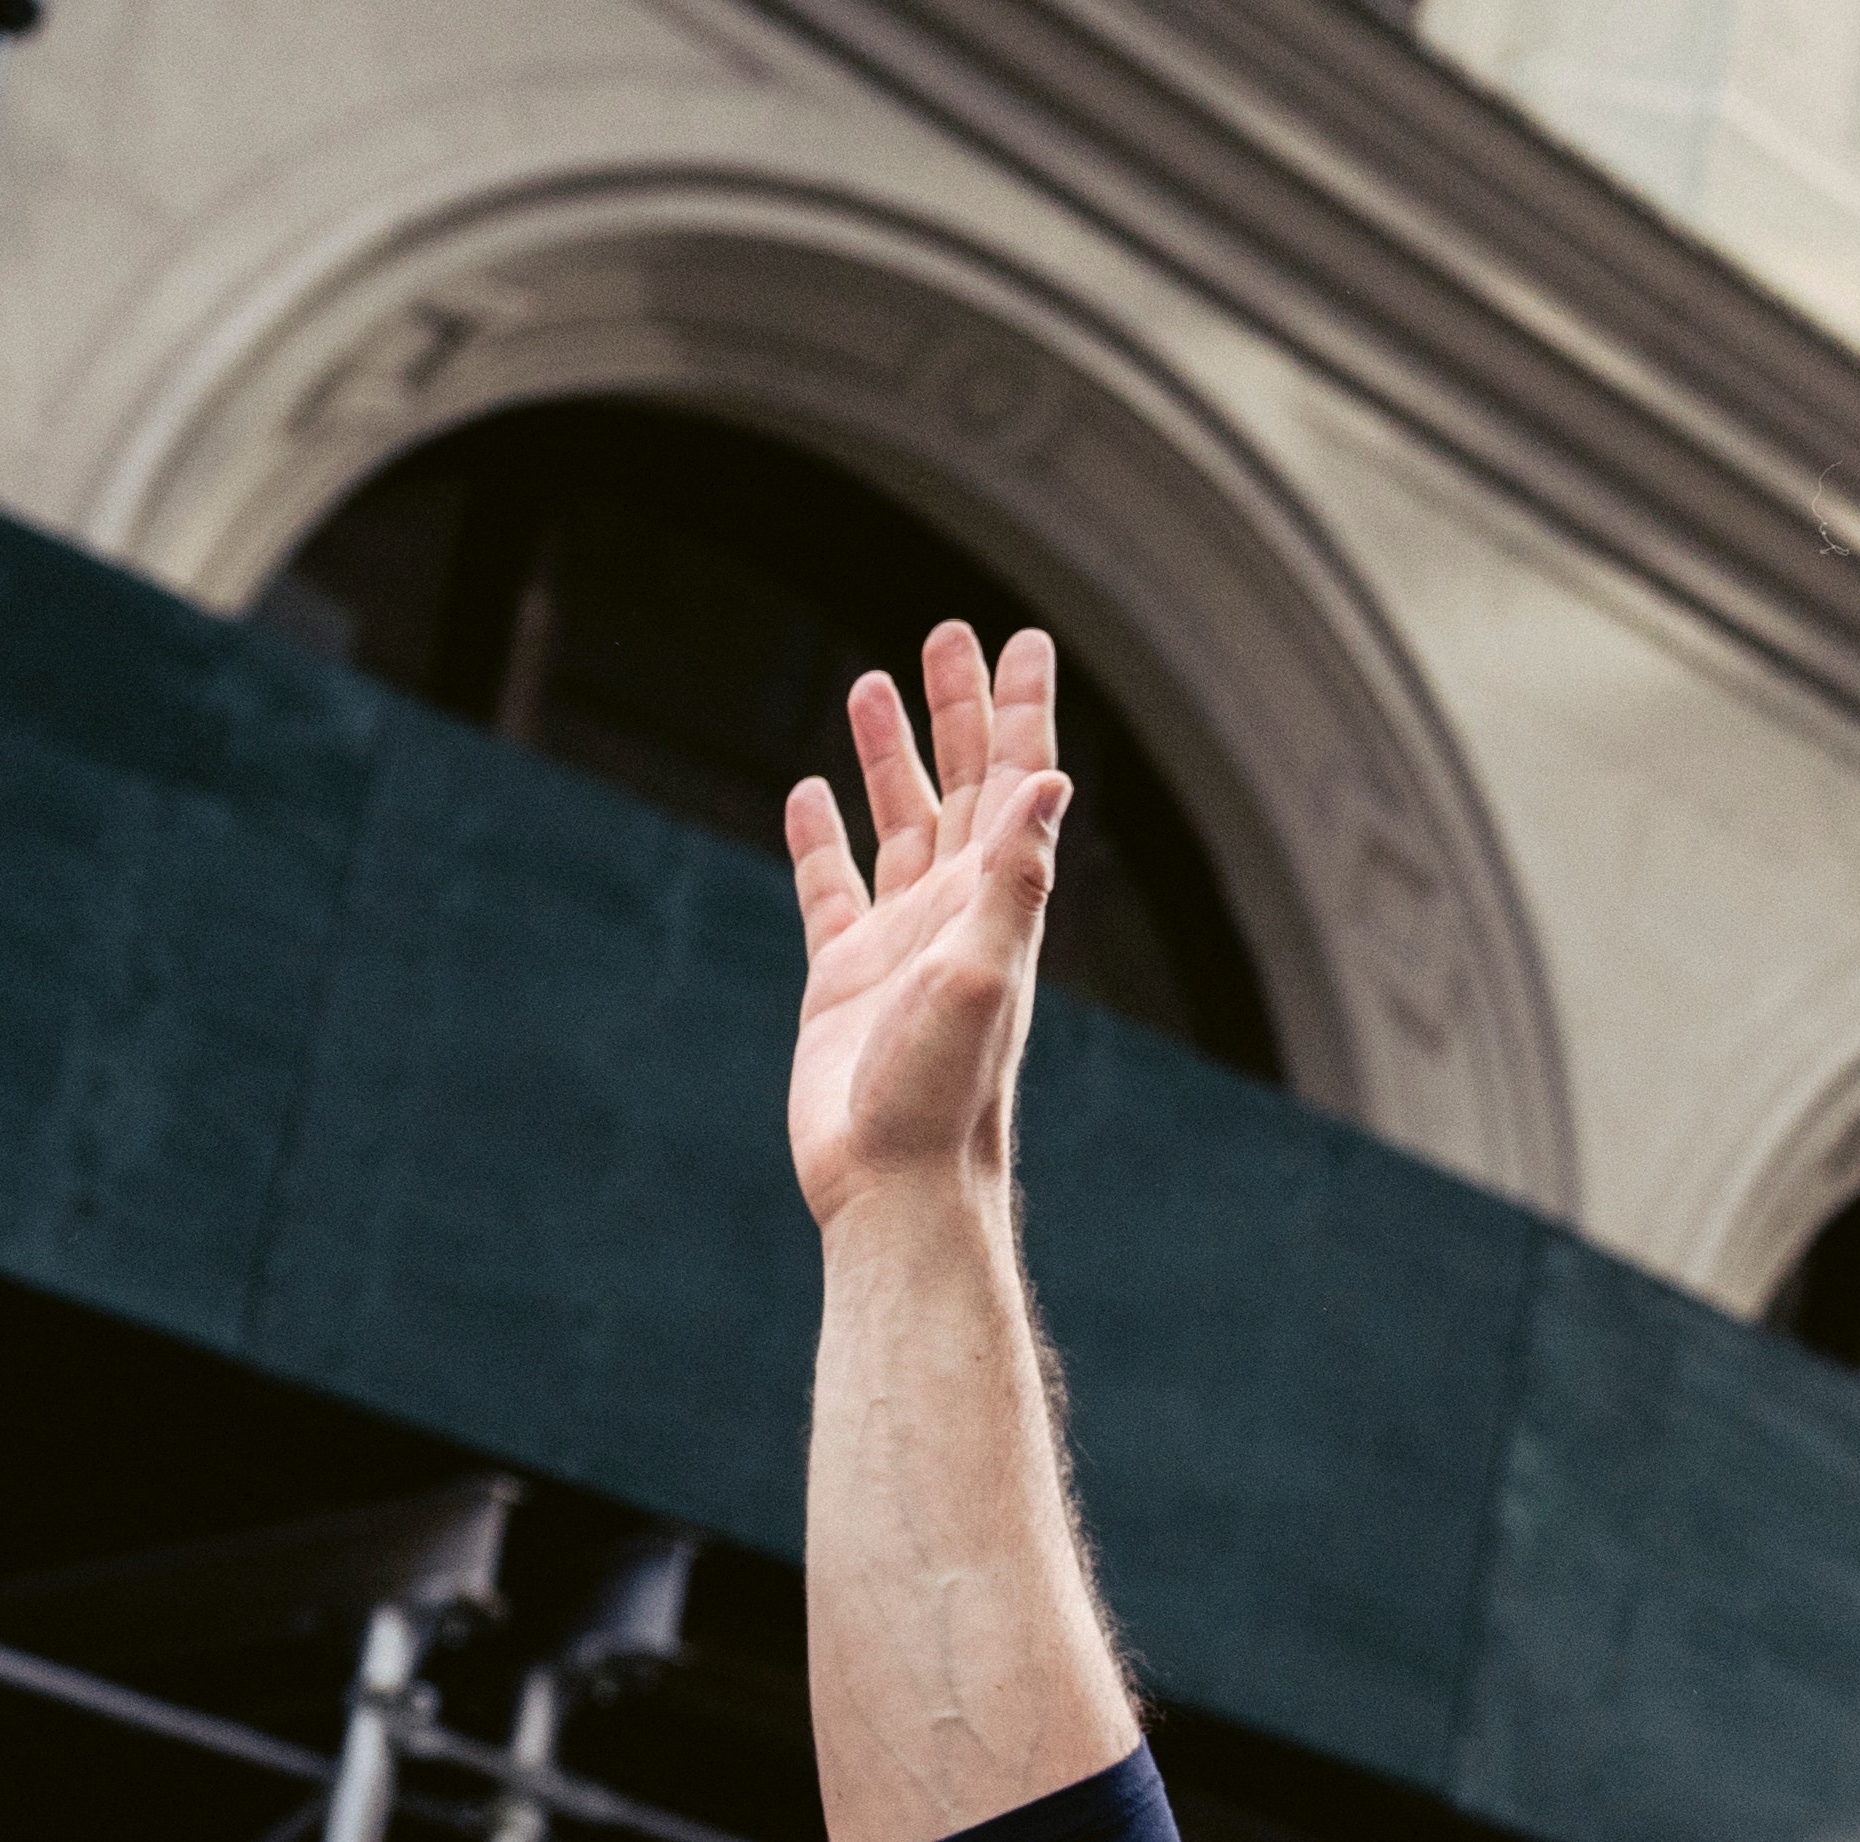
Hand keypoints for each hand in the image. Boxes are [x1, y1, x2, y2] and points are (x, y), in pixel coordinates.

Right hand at [783, 626, 1075, 1224]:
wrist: (897, 1188)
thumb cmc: (947, 1096)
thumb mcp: (985, 974)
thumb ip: (1017, 880)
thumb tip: (1053, 781)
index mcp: (996, 904)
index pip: (1016, 783)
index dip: (1020, 711)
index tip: (1023, 641)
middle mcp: (955, 914)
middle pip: (961, 787)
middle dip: (957, 710)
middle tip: (948, 634)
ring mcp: (897, 945)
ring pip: (896, 826)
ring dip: (887, 757)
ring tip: (869, 685)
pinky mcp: (841, 981)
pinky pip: (830, 889)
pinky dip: (820, 839)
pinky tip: (807, 796)